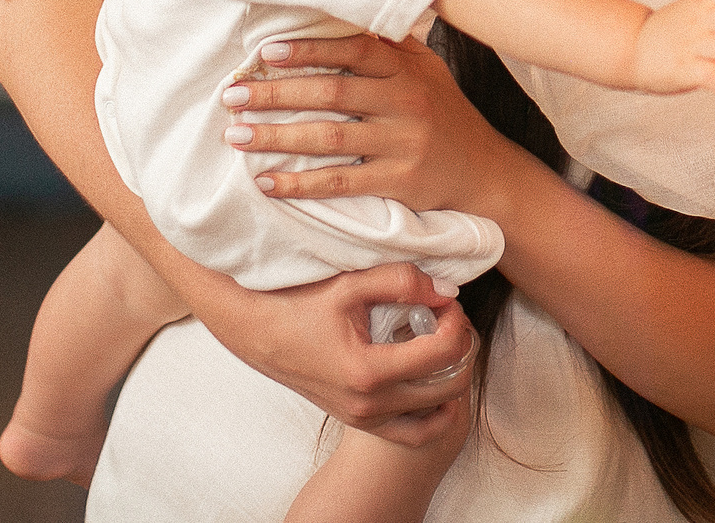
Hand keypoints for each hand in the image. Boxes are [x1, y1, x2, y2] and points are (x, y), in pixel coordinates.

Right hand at [175, 261, 476, 444]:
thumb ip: (403, 282)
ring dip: (451, 380)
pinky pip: (411, 433)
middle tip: (448, 319)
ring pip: (435, 414)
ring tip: (442, 347)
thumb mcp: (350, 284)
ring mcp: (363, 418)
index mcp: (367, 371)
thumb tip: (446, 291)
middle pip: (448, 387)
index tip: (446, 301)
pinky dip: (432, 413)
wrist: (254, 330)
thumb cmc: (296, 303)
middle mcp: (368, 404)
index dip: (456, 321)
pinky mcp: (358, 421)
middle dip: (460, 349)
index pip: (443, 352)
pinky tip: (432, 383)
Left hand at [227, 33, 531, 215]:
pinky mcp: (400, 181)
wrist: (484, 172)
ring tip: (236, 135)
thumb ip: (388, 47)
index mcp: (407, 70)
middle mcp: (407, 102)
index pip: (354, 50)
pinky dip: (300, 183)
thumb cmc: (443, 114)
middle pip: (332, 92)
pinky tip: (266, 182)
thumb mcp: (426, 72)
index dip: (309, 49)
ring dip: (277, 136)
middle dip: (276, 93)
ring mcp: (404, 143)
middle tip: (232, 95)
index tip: (266, 53)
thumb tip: (338, 15)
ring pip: (329, 137)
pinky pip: (341, 182)